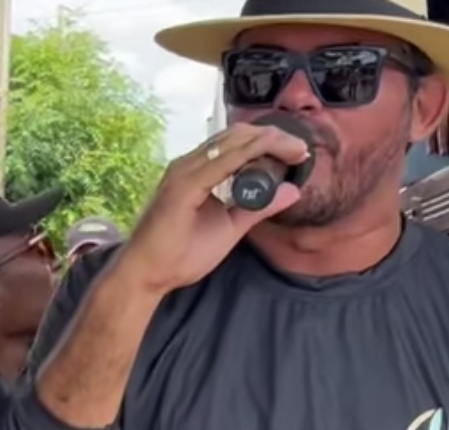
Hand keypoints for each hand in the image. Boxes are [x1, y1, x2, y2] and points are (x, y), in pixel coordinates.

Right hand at [113, 121, 310, 296]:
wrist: (146, 275)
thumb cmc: (178, 255)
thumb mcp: (229, 228)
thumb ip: (256, 209)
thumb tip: (291, 192)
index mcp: (196, 172)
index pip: (237, 143)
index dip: (270, 142)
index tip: (298, 154)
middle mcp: (188, 165)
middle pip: (237, 135)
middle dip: (274, 137)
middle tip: (302, 151)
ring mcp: (184, 172)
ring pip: (232, 141)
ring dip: (268, 141)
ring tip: (296, 152)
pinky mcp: (183, 185)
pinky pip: (223, 160)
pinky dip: (252, 153)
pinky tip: (274, 155)